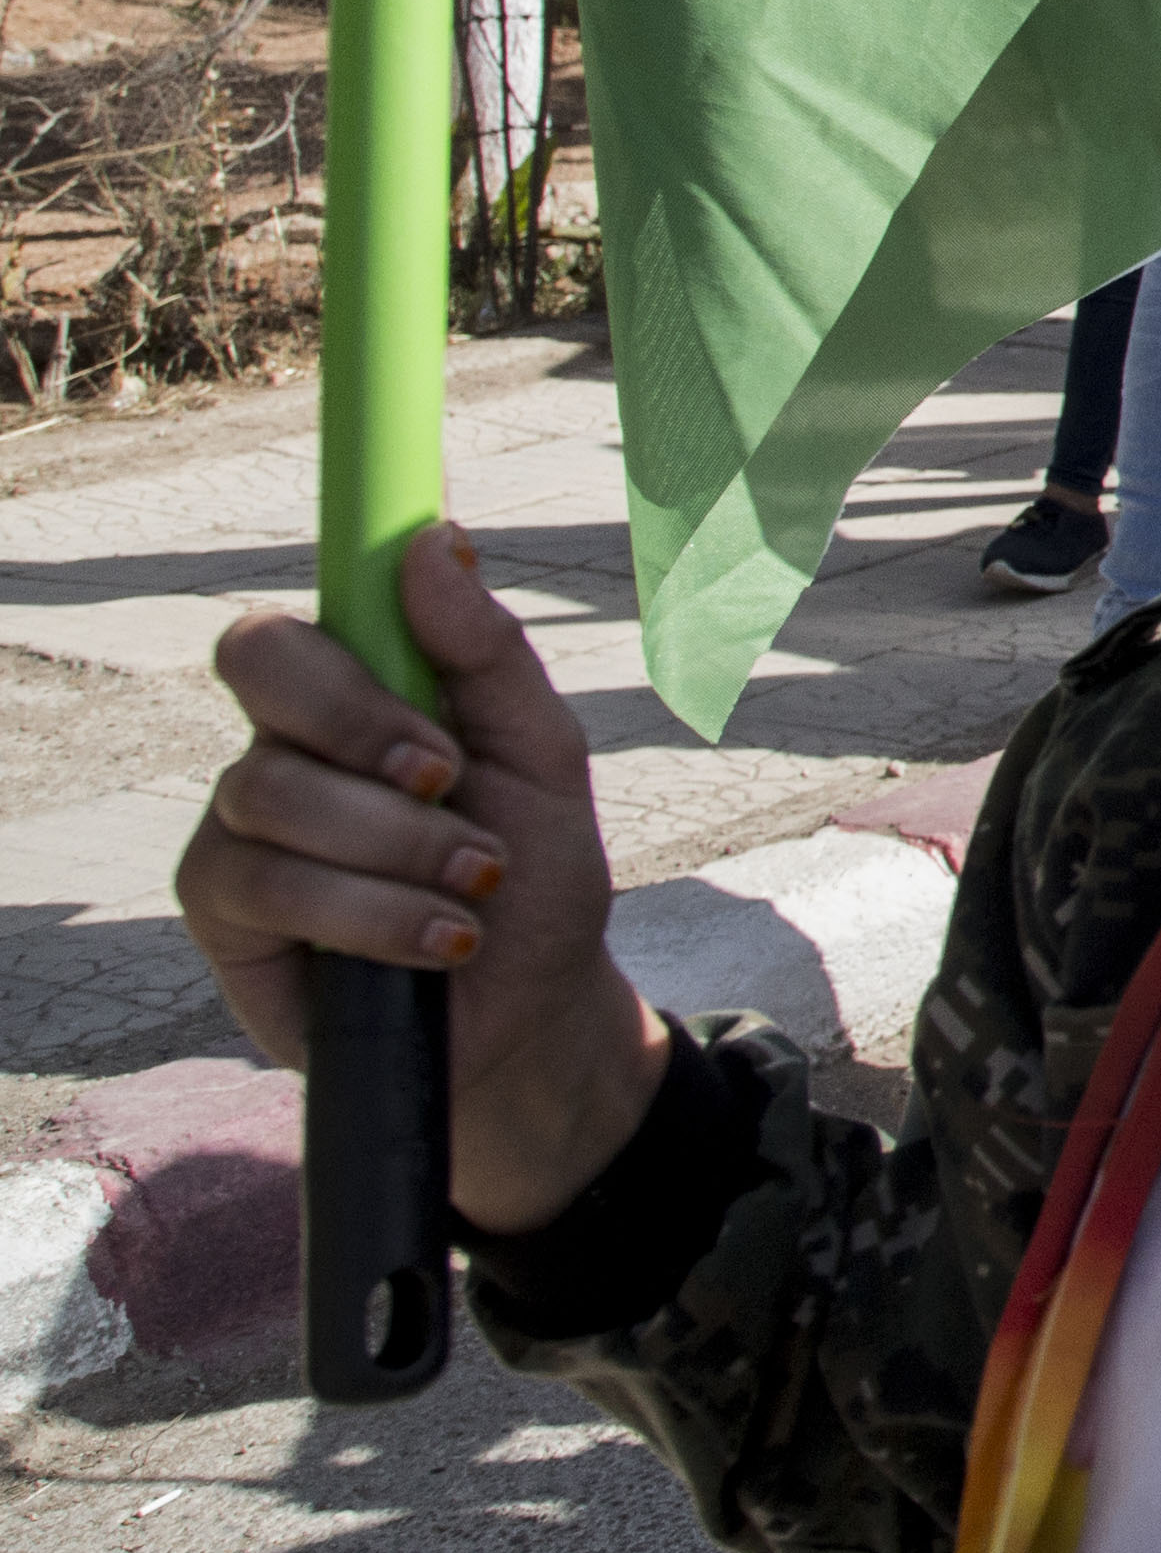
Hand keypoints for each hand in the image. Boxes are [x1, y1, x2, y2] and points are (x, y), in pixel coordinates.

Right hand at [176, 524, 668, 1235]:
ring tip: (478, 882)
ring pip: (272, 786)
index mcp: (362, 691)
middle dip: (362, 717)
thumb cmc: (533, 876)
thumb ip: (488, 653)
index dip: (342, 601)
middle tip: (448, 775)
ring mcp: (244, 825)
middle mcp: (287, 743)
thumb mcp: (545, 756)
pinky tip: (440, 937)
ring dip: (395, 841)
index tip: (417, 618)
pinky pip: (265, 881)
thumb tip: (434, 539)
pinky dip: (371, 910)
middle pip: (259, 661)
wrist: (526, 1013)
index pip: (309, 605)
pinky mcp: (223, 911)